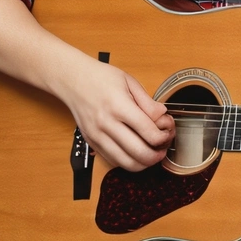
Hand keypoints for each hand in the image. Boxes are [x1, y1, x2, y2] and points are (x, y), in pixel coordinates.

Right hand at [54, 55, 175, 171]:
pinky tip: (136, 153)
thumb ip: (148, 102)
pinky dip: (129, 162)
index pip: (148, 132)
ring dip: (145, 163)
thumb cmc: (100, 77)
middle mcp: (107, 124)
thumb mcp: (129, 82)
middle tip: (164, 147)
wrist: (72, 80)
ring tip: (153, 153)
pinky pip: (114, 161)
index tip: (168, 131)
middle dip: (158, 154)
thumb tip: (162, 117)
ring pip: (126, 163)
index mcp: (119, 106)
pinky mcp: (92, 143)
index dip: (164, 136)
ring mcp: (97, 136)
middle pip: (139, 153)